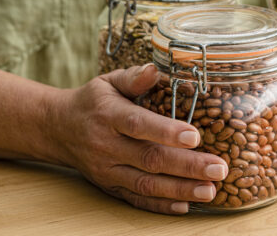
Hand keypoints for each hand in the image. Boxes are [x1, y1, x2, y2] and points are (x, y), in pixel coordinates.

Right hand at [47, 64, 228, 214]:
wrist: (58, 129)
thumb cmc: (93, 101)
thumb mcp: (109, 81)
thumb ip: (133, 77)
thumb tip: (154, 69)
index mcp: (109, 116)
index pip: (138, 124)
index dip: (166, 132)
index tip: (194, 137)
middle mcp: (107, 146)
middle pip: (149, 159)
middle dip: (187, 166)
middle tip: (218, 169)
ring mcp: (108, 170)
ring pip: (145, 185)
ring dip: (180, 190)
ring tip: (209, 190)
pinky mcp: (109, 187)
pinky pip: (136, 199)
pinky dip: (160, 206)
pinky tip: (185, 206)